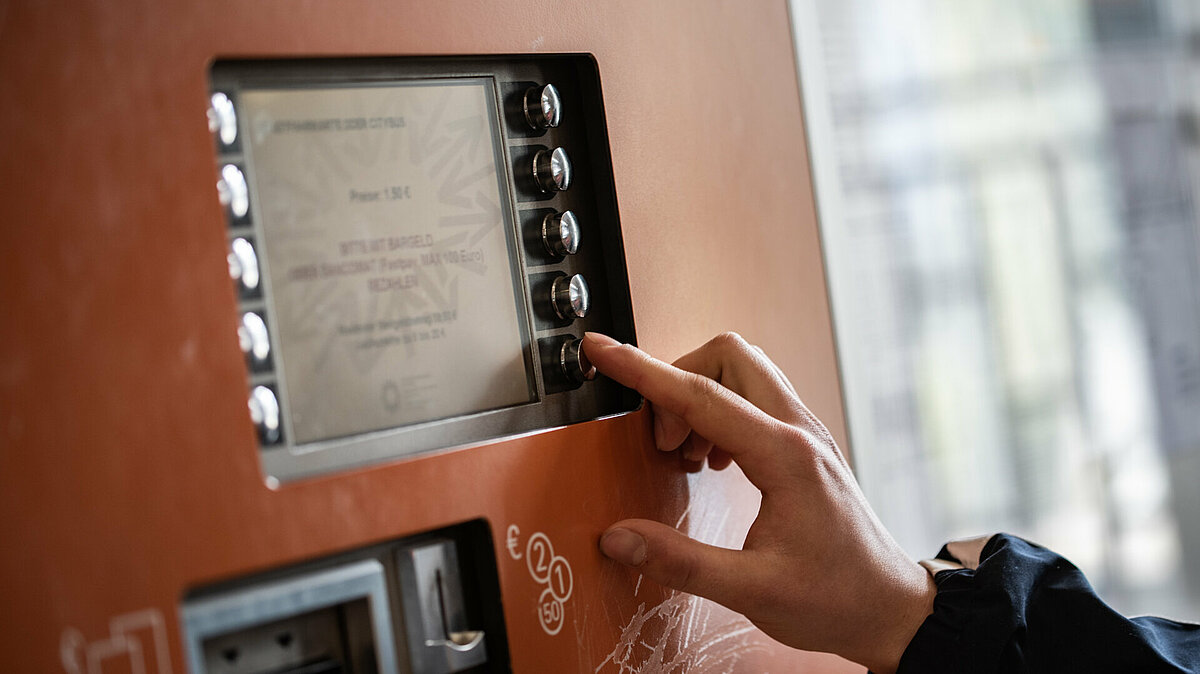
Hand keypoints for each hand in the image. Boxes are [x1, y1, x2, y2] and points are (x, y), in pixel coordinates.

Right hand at [583, 332, 934, 673]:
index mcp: (785, 456)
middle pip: (727, 356)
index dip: (641, 370)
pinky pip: (753, 400)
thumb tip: (619, 537)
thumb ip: (680, 562)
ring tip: (686, 456)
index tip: (603, 349)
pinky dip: (718, 415)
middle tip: (662, 439)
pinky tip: (711, 461)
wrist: (890, 608)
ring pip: (741, 372)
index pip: (699, 393)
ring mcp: (804, 434)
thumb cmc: (836, 599)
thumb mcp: (752, 591)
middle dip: (677, 380)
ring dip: (698, 400)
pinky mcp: (803, 446)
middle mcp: (798, 431)